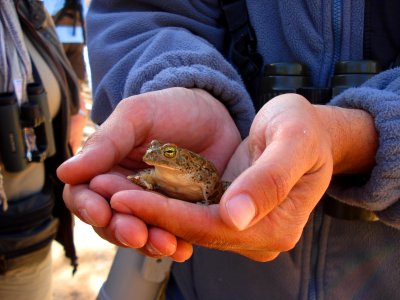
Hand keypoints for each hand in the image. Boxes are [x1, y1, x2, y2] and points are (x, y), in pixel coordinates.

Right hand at [57, 87, 241, 260]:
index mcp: (107, 169)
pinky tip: (183, 248)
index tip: (100, 212)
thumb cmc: (172, 109)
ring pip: (142, 234)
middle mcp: (127, 192)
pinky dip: (176, 243)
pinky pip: (174, 234)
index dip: (88, 207)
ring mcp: (155, 205)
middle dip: (121, 230)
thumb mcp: (137, 115)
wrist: (216, 114)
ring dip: (149, 243)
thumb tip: (65, 173)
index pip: (85, 195)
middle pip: (112, 222)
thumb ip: (106, 142)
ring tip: (165, 244)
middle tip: (136, 233)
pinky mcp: (182, 214)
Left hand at [108, 93, 377, 260]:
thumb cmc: (304, 128)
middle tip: (103, 195)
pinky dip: (164, 206)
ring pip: (189, 227)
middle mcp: (259, 236)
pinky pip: (193, 216)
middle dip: (148, 216)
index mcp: (277, 225)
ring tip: (110, 194)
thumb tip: (234, 217)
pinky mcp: (232, 216)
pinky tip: (137, 192)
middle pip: (196, 232)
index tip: (125, 197)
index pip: (212, 226)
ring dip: (150, 213)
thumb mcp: (293, 140)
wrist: (309, 131)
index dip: (167, 215)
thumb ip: (269, 179)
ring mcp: (245, 229)